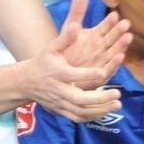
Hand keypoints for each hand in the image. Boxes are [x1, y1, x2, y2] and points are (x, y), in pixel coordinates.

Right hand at [25, 0, 124, 121]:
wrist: (26, 83)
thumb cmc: (43, 63)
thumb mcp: (51, 48)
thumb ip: (65, 38)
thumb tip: (76, 25)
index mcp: (57, 73)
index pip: (72, 75)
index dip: (87, 74)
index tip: (102, 71)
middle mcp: (59, 90)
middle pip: (78, 99)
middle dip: (98, 99)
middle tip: (117, 93)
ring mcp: (60, 103)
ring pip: (80, 111)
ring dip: (100, 110)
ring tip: (117, 104)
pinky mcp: (61, 111)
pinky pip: (78, 118)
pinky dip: (93, 117)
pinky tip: (106, 111)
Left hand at [58, 0, 131, 89]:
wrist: (59, 71)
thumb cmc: (67, 48)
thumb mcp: (70, 27)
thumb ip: (77, 10)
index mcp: (96, 35)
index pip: (105, 26)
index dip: (110, 21)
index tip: (114, 14)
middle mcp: (102, 47)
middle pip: (113, 38)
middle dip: (119, 31)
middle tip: (126, 23)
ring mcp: (103, 60)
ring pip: (115, 51)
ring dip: (122, 45)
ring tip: (127, 37)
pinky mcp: (100, 74)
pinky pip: (109, 68)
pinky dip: (115, 63)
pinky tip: (120, 57)